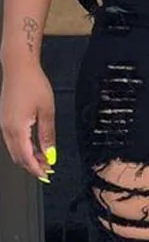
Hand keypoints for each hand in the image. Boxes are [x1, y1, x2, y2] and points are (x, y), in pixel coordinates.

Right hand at [0, 60, 56, 179]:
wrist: (18, 67)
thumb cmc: (32, 83)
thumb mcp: (47, 111)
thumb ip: (48, 135)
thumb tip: (50, 153)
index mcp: (17, 128)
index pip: (26, 158)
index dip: (36, 169)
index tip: (46, 175)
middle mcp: (6, 128)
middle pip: (18, 157)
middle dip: (32, 166)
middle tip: (47, 169)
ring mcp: (3, 124)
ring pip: (14, 149)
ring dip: (28, 157)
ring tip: (43, 159)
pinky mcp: (5, 119)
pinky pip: (12, 140)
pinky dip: (23, 147)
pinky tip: (34, 147)